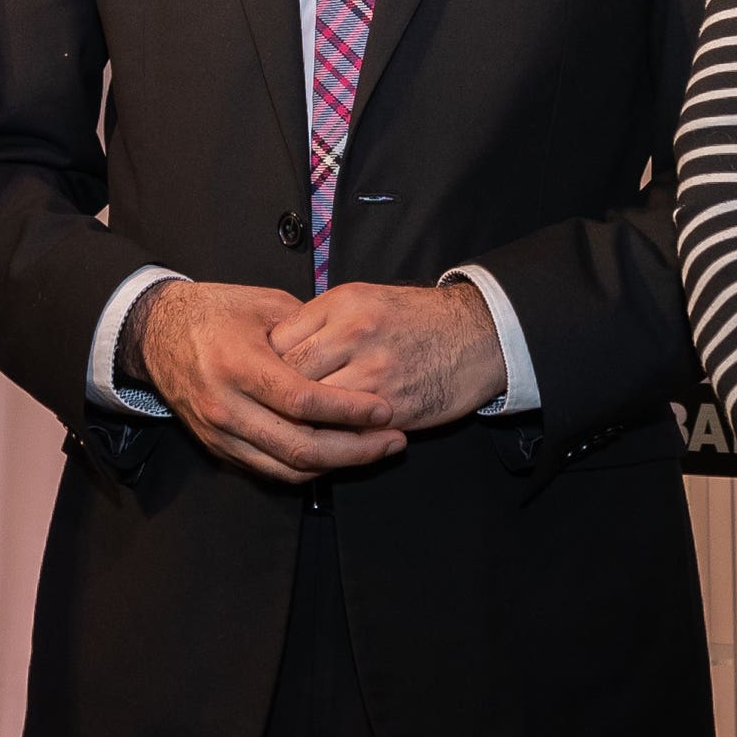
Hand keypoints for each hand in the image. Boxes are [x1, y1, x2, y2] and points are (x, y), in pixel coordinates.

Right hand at [127, 281, 403, 482]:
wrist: (157, 335)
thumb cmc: (218, 312)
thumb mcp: (265, 306)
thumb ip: (309, 331)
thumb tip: (357, 355)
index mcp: (237, 364)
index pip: (301, 401)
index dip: (347, 410)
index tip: (384, 408)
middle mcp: (225, 405)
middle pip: (299, 446)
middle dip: (354, 449)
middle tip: (393, 439)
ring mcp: (219, 433)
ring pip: (287, 468)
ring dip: (338, 465)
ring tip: (376, 450)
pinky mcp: (218, 448)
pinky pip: (270, 470)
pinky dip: (309, 468)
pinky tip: (339, 454)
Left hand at [270, 280, 508, 429]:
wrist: (475, 334)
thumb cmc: (414, 317)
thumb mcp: (362, 298)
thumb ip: (318, 320)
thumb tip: (275, 346)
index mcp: (343, 305)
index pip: (282, 342)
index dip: (265, 366)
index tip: (261, 378)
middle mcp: (356, 336)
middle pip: (292, 378)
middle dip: (276, 399)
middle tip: (266, 409)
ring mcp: (375, 375)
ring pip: (315, 410)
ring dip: (300, 423)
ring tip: (290, 428)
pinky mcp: (394, 410)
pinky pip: (347, 432)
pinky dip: (331, 438)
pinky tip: (323, 438)